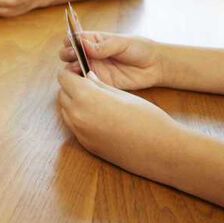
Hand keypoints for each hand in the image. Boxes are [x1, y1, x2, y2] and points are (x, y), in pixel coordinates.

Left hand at [57, 70, 182, 179]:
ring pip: (65, 111)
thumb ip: (100, 85)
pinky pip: (74, 126)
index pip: (64, 78)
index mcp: (86, 98)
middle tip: (88, 84)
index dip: (71, 72)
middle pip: (62, 95)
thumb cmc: (147, 118)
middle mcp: (78, 116)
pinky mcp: (86, 145)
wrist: (161, 151)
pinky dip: (79, 117)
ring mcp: (80, 133)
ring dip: (73, 103)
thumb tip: (87, 78)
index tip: (80, 71)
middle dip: (71, 87)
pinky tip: (97, 116)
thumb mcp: (122, 94)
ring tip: (94, 100)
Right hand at [60, 32, 163, 89]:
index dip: (69, 41)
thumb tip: (84, 45)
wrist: (155, 66)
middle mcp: (90, 54)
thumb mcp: (122, 43)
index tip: (71, 44)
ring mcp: (94, 68)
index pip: (75, 38)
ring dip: (70, 68)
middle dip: (67, 54)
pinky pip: (84, 82)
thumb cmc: (139, 49)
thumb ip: (103, 46)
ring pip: (73, 68)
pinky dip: (79, 81)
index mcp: (94, 40)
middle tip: (73, 55)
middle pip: (69, 53)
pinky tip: (81, 80)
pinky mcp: (99, 81)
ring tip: (76, 67)